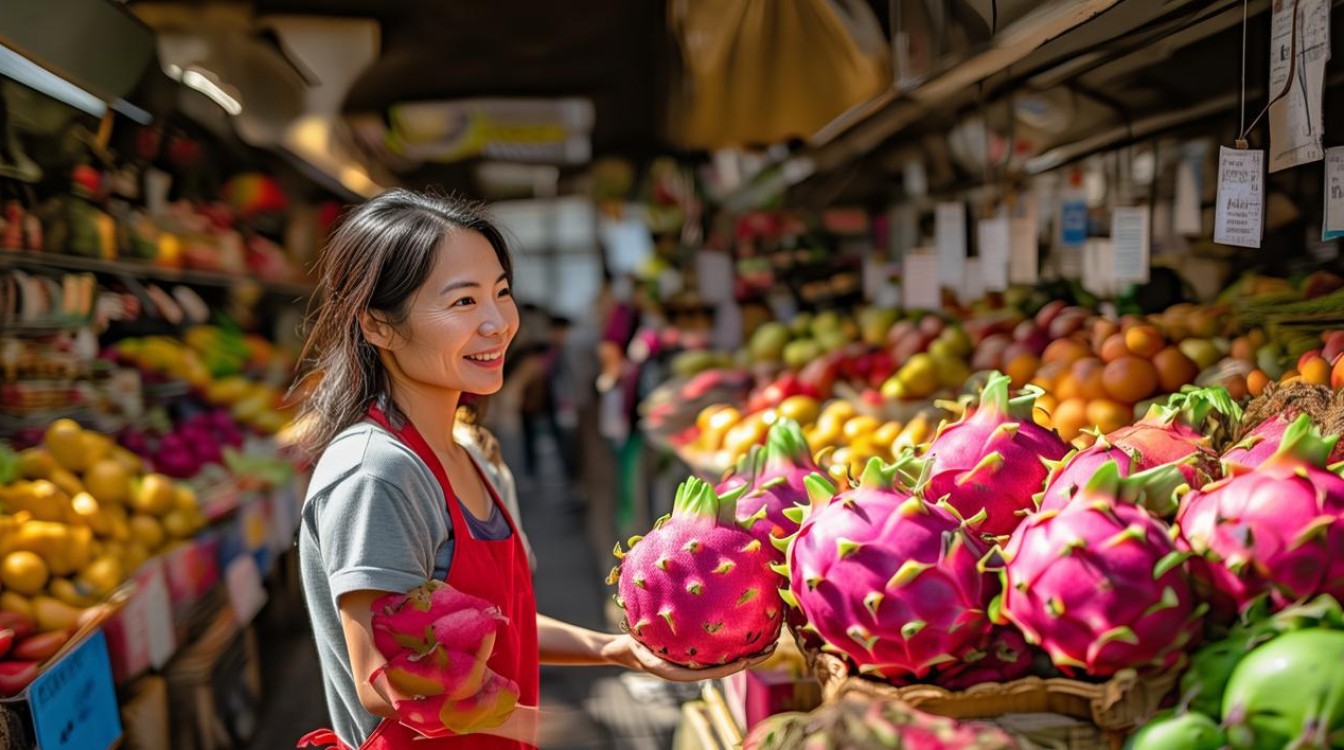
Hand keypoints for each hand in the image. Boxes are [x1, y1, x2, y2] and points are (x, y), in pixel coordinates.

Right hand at [600, 634, 775, 681]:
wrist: (628, 650)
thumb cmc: (635, 648)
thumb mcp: (642, 651)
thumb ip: (651, 655)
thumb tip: (657, 647)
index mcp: (687, 673)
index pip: (718, 671)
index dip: (737, 667)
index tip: (753, 658)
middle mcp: (697, 668)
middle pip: (731, 665)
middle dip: (753, 657)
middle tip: (774, 645)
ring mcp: (699, 661)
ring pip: (730, 656)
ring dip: (750, 648)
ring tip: (769, 635)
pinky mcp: (698, 653)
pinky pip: (720, 647)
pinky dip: (735, 639)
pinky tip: (746, 624)